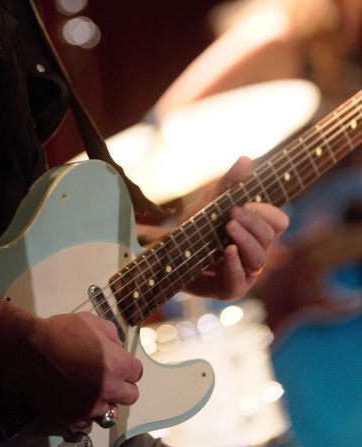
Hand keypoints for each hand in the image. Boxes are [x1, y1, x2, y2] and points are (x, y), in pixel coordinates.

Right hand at [17, 311, 142, 424]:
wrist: (30, 350)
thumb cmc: (60, 332)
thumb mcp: (90, 321)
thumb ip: (111, 334)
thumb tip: (118, 347)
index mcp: (116, 364)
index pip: (137, 372)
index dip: (127, 366)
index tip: (118, 363)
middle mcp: (109, 389)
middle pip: (130, 396)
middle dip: (122, 386)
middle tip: (107, 377)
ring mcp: (92, 406)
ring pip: (111, 411)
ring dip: (105, 401)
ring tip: (90, 390)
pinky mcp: (74, 417)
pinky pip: (89, 422)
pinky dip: (86, 413)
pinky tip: (77, 400)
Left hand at [185, 156, 288, 300]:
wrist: (167, 248)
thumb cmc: (196, 225)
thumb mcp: (212, 201)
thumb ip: (229, 183)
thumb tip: (246, 158)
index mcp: (256, 232)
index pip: (279, 223)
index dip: (268, 212)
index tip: (249, 202)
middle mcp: (254, 252)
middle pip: (269, 238)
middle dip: (252, 223)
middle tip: (232, 212)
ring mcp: (243, 273)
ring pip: (258, 259)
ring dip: (246, 240)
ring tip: (228, 227)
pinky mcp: (227, 289)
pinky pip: (239, 283)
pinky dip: (235, 265)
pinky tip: (228, 251)